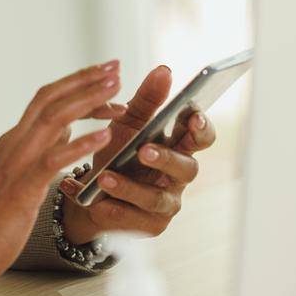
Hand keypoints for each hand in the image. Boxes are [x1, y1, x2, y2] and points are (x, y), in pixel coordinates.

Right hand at [0, 61, 121, 282]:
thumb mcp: (21, 174)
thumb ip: (41, 149)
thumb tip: (66, 130)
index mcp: (15, 139)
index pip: (47, 99)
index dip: (77, 83)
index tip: (105, 74)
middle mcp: (15, 142)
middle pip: (51, 97)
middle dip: (85, 80)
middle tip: (115, 67)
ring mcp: (17, 162)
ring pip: (54, 118)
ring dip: (87, 100)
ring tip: (116, 90)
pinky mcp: (22, 186)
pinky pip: (53, 158)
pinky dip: (81, 144)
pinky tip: (105, 136)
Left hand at [57, 64, 217, 244]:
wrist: (92, 193)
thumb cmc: (118, 152)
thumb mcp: (128, 122)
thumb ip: (147, 99)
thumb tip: (164, 70)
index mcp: (179, 145)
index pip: (202, 137)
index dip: (202, 128)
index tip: (193, 117)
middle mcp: (178, 176)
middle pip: (186, 167)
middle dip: (165, 158)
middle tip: (143, 150)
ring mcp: (166, 202)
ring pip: (155, 198)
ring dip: (129, 187)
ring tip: (104, 177)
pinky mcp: (149, 225)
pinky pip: (133, 219)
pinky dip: (111, 208)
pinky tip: (93, 200)